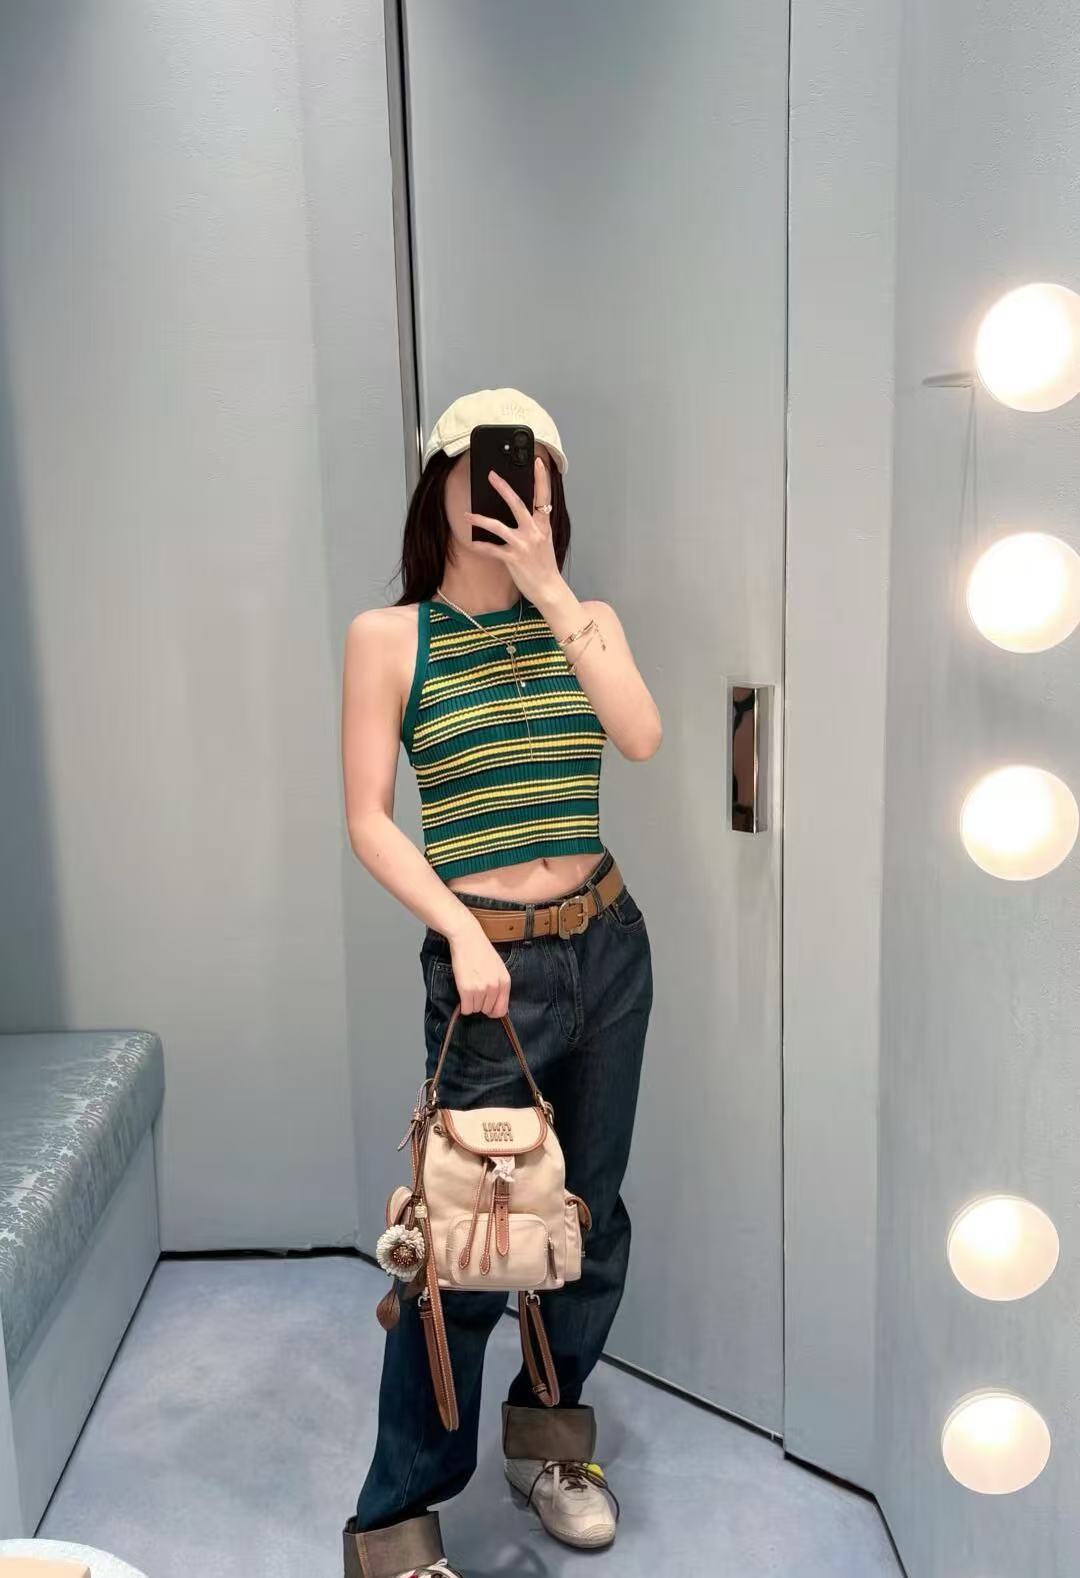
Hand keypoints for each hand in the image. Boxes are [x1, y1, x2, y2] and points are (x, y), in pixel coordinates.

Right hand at [448, 924, 513, 1017]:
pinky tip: (462, 994)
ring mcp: (481, 989)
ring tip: (468, 988)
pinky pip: (466, 1008)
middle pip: (487, 1010)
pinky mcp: (466, 989)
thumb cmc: (481, 951)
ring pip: (476, 1010)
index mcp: (505, 982)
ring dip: (471, 1003)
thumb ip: (499, 985)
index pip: (502, 1009)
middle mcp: (495, 987)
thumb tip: (494, 1005)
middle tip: (474, 992)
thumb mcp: (498, 967)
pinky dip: (463, 1006)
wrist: (467, 938)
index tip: (487, 1008)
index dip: (493, 1011)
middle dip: (480, 1004)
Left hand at [464, 455, 562, 605]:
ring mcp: (523, 545)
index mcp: (544, 525)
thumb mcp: (544, 540)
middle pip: (517, 504)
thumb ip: (535, 525)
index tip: (538, 461)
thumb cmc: (545, 565)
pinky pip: (492, 549)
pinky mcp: (513, 558)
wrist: (548, 588)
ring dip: (480, 519)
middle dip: (503, 488)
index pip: (544, 496)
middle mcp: (534, 532)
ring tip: (468, 514)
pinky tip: (472, 542)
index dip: (542, 478)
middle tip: (492, 475)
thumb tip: (522, 511)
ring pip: (498, 526)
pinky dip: (480, 546)